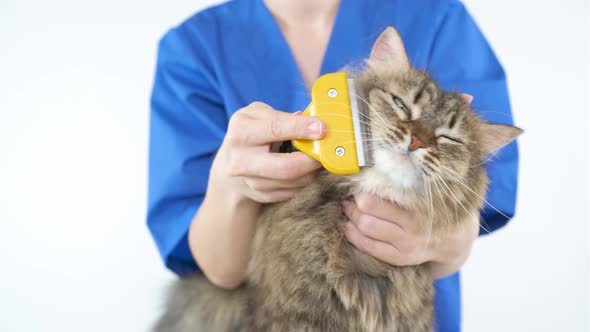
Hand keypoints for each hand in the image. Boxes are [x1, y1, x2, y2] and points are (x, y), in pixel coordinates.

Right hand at [213, 102, 325, 203]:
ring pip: (293, 181)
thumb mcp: (258, 115)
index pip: (276, 129)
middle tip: (325, 151)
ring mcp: (250, 182)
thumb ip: (283, 117)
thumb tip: (313, 122)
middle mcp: (241, 160)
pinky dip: (303, 180)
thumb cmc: (250, 133)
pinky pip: (292, 191)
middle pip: (286, 167)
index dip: (302, 128)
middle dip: (312, 160)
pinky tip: (304, 171)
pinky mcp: (261, 196)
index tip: (322, 128)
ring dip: (310, 171)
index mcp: (241, 132)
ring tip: (315, 159)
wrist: (229, 166)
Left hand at [341, 193, 479, 278]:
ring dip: (352, 216)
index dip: (362, 188)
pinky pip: (369, 246)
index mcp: (419, 205)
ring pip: (366, 227)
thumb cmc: (434, 208)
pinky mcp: (400, 258)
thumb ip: (405, 182)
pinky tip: (350, 226)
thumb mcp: (426, 192)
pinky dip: (353, 235)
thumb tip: (376, 166)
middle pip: (368, 210)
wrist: (453, 240)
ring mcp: (406, 244)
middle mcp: (413, 226)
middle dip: (354, 201)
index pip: (379, 196)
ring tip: (349, 209)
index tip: (357, 183)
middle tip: (351, 196)